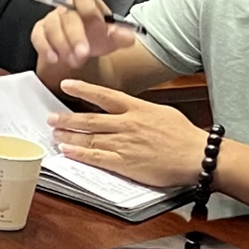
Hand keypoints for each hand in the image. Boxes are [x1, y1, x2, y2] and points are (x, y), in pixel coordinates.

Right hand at [28, 0, 139, 81]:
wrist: (83, 51)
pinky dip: (45, 48)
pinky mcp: (40, 31)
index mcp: (86, 3)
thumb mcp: (114, 39)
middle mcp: (66, 8)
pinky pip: (38, 36)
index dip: (88, 8)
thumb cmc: (98, 39)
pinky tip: (55, 59)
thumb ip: (122, 36)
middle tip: (83, 54)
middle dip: (75, 36)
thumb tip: (127, 36)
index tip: (96, 25)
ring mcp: (51, 19)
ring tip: (74, 61)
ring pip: (52, 27)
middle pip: (67, 16)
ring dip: (62, 46)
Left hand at [48, 81, 205, 186]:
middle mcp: (127, 124)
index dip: (83, 89)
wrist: (197, 156)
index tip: (66, 84)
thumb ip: (140, 109)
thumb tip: (126, 107)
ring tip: (55, 134)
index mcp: (136, 109)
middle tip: (50, 117)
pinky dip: (79, 154)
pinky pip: (96, 158)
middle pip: (89, 119)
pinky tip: (67, 151)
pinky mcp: (125, 163)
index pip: (104, 95)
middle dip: (67, 118)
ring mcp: (124, 144)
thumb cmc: (184, 136)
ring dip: (68, 136)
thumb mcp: (162, 112)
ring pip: (89, 138)